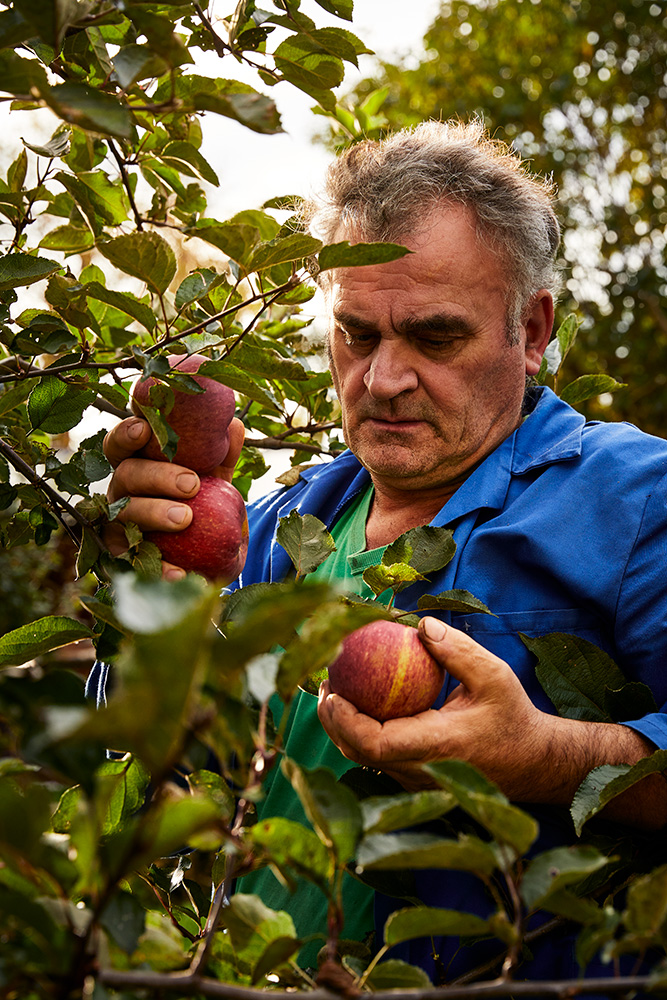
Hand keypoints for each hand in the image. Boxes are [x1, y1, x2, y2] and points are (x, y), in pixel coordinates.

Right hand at [103, 415, 244, 579]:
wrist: (209, 559)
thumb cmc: (204, 507)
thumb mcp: (217, 482)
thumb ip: (222, 456)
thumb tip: (234, 427)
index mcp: (140, 465)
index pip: (123, 443)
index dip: (127, 433)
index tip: (145, 429)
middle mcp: (122, 492)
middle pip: (126, 475)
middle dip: (157, 476)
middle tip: (191, 484)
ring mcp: (118, 525)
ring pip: (125, 514)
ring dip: (154, 513)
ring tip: (185, 519)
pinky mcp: (122, 560)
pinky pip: (133, 564)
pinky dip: (157, 568)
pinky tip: (179, 572)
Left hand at [318, 618, 666, 826]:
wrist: (533, 763)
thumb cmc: (513, 717)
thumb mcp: (495, 676)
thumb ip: (458, 650)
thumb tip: (420, 624)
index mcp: (437, 747)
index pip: (376, 744)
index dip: (346, 722)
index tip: (332, 692)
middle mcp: (421, 770)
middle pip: (358, 754)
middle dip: (333, 721)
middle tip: (324, 684)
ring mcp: (416, 779)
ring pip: (364, 760)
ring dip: (343, 728)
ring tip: (333, 690)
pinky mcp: (416, 777)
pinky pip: (378, 758)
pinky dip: (360, 732)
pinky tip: (358, 702)